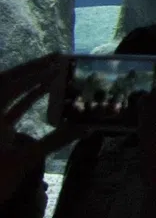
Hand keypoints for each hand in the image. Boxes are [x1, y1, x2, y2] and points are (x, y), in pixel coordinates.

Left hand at [1, 54, 82, 203]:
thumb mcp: (25, 160)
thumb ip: (55, 141)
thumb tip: (86, 127)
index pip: (10, 87)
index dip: (34, 74)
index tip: (56, 65)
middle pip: (6, 83)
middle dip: (31, 69)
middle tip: (56, 57)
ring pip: (9, 93)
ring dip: (30, 81)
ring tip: (54, 69)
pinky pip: (12, 107)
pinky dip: (27, 98)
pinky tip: (46, 91)